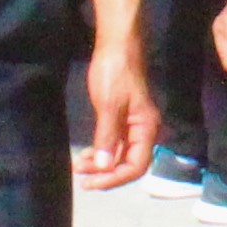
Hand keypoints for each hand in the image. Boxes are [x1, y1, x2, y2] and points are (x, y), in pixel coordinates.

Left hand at [76, 30, 160, 188]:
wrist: (116, 45)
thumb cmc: (115, 72)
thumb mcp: (109, 105)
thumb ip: (107, 137)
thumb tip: (104, 167)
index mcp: (146, 128)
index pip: (136, 166)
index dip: (115, 178)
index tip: (93, 182)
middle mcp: (143, 130)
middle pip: (128, 163)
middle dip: (105, 173)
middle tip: (81, 177)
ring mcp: (132, 125)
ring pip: (120, 155)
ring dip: (101, 164)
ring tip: (80, 167)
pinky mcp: (121, 118)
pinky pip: (114, 143)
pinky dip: (101, 152)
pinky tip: (87, 155)